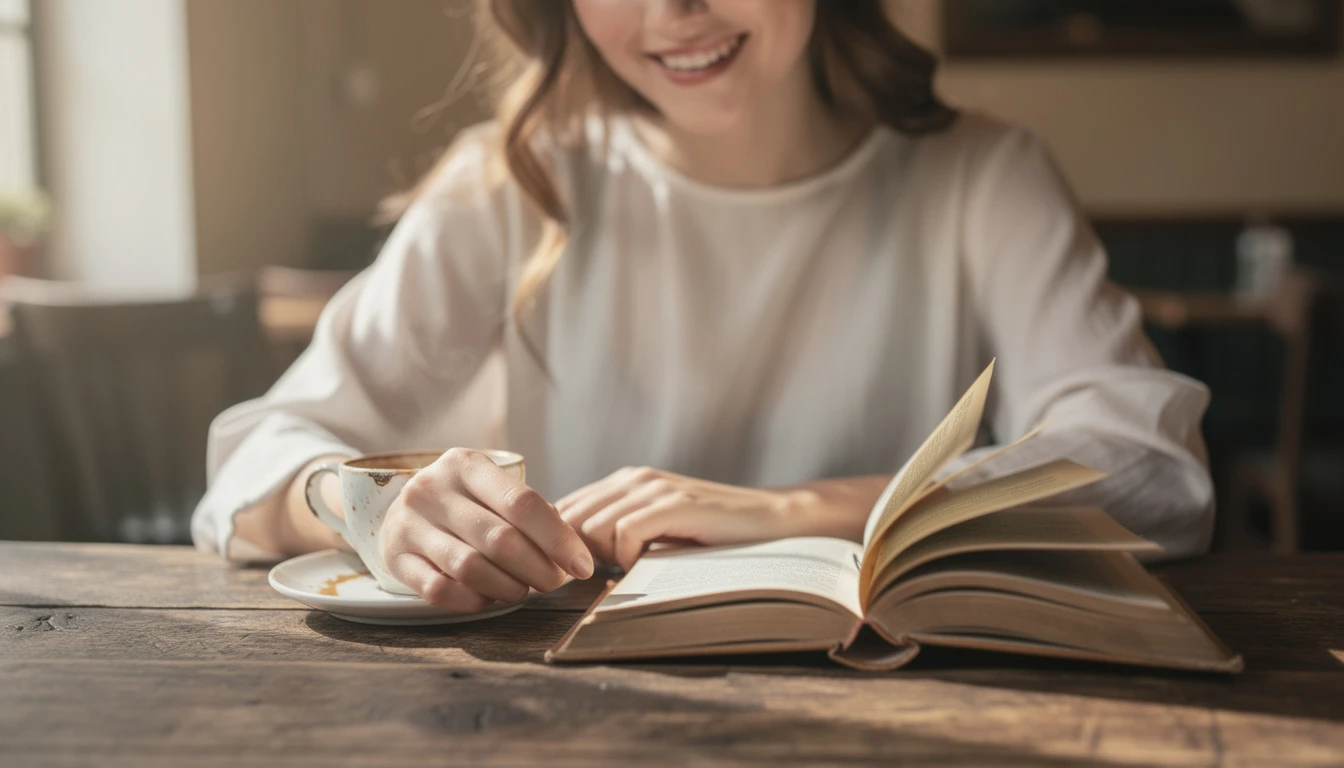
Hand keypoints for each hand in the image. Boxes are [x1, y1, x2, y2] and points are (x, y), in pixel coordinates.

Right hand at [379, 448, 593, 612]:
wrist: (402, 507)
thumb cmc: (465, 502)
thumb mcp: (492, 489)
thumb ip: (530, 512)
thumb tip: (571, 551)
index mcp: (465, 465)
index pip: (522, 503)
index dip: (559, 539)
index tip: (583, 565)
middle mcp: (432, 489)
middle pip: (499, 539)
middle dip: (538, 569)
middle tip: (554, 582)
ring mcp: (409, 524)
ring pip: (470, 567)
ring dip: (508, 587)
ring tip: (522, 589)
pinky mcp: (394, 557)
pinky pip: (439, 590)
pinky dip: (473, 600)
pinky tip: (488, 598)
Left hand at [557, 467, 804, 570]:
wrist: (771, 522)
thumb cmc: (713, 536)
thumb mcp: (657, 531)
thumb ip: (618, 535)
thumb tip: (572, 561)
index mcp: (626, 482)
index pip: (563, 508)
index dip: (560, 543)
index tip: (575, 571)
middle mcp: (636, 478)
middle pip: (569, 517)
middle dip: (574, 553)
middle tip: (598, 576)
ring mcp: (656, 489)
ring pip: (592, 526)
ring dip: (602, 557)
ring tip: (629, 569)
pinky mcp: (676, 505)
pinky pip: (625, 532)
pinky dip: (626, 556)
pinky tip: (646, 564)